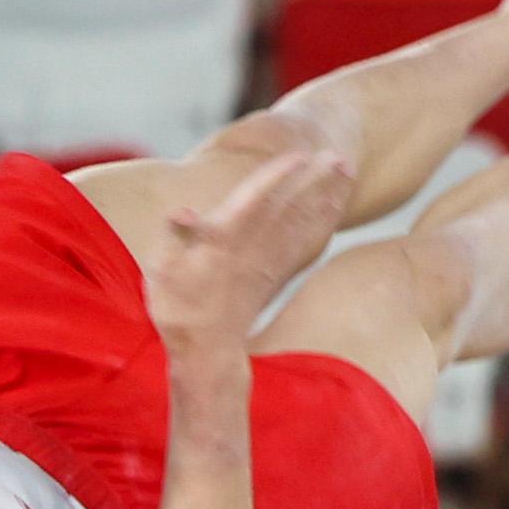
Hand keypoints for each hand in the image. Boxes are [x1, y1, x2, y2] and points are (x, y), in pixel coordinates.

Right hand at [142, 147, 353, 358]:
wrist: (207, 353)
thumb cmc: (178, 309)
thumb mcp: (162, 273)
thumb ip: (174, 238)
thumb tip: (181, 213)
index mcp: (224, 240)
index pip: (255, 199)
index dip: (277, 176)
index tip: (300, 155)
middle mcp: (253, 248)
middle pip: (289, 206)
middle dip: (315, 180)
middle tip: (341, 157)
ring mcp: (268, 262)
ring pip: (302, 221)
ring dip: (325, 195)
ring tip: (345, 172)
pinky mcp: (274, 275)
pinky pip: (303, 242)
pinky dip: (320, 223)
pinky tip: (332, 210)